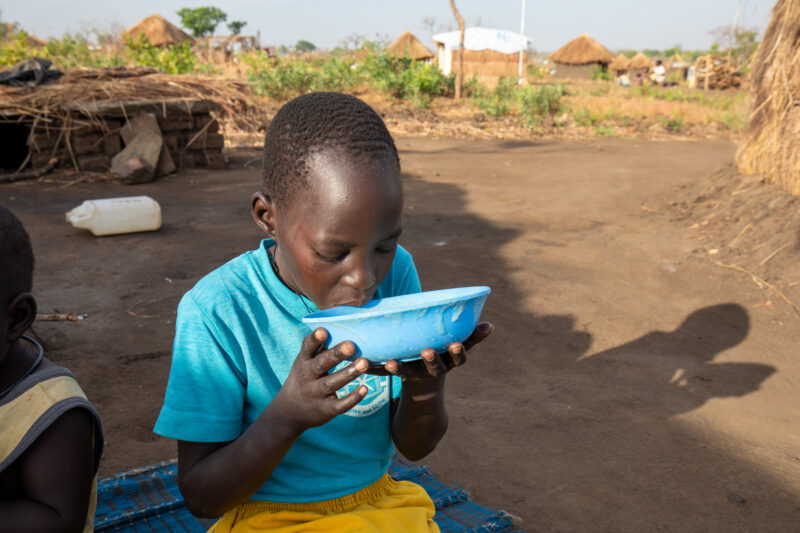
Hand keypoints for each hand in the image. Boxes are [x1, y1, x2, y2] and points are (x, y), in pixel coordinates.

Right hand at [270, 328, 368, 433]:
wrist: (289, 413)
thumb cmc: (303, 379)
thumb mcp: (304, 362)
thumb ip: (318, 348)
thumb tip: (338, 324)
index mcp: (303, 362)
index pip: (307, 348)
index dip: (315, 339)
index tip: (323, 330)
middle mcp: (308, 377)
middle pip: (322, 364)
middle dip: (335, 355)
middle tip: (351, 345)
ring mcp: (316, 394)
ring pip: (332, 383)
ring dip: (349, 373)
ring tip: (365, 362)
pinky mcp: (326, 409)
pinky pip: (340, 404)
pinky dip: (352, 398)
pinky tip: (365, 389)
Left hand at [368, 322, 493, 380]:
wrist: (424, 381)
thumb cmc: (442, 353)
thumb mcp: (457, 346)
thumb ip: (472, 335)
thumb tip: (491, 325)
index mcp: (449, 360)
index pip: (457, 357)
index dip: (457, 352)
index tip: (456, 344)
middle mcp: (434, 370)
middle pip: (435, 367)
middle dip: (431, 360)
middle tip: (427, 351)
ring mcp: (416, 374)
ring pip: (408, 373)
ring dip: (399, 369)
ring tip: (390, 364)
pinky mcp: (398, 375)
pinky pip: (385, 373)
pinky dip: (374, 370)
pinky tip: (363, 365)